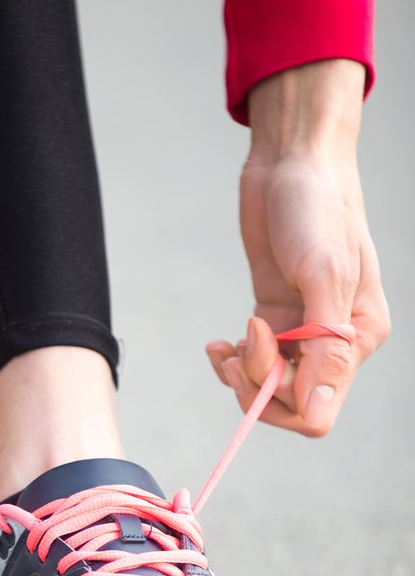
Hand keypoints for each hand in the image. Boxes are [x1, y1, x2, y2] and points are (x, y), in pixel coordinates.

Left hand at [205, 60, 389, 435]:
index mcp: (358, 336)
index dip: (281, 399)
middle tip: (235, 349)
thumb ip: (324, 345)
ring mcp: (302, 330)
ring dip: (239, 375)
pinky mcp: (274, 316)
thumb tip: (319, 411)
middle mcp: (334, 341)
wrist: (292, 164)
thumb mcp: (324, 275)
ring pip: (268, 385)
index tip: (257, 353)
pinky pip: (252, 361)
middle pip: (290, 402)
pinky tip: (217, 344)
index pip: (319, 408)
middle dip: (255, 386)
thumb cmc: (316, 209)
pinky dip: (231, 360)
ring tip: (223, 346)